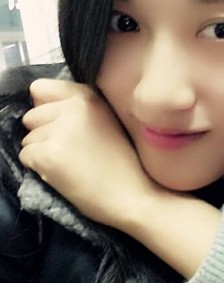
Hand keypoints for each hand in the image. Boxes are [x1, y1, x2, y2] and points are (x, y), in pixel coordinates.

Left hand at [19, 79, 220, 279]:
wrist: (137, 194)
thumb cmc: (125, 162)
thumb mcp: (109, 120)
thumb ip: (81, 109)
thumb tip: (42, 104)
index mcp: (89, 97)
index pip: (41, 88)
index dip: (46, 108)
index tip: (62, 125)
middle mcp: (73, 108)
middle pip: (32, 116)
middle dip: (44, 132)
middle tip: (73, 150)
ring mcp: (60, 130)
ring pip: (29, 138)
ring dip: (43, 152)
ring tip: (74, 163)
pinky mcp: (50, 155)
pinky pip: (27, 157)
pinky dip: (39, 168)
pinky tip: (66, 174)